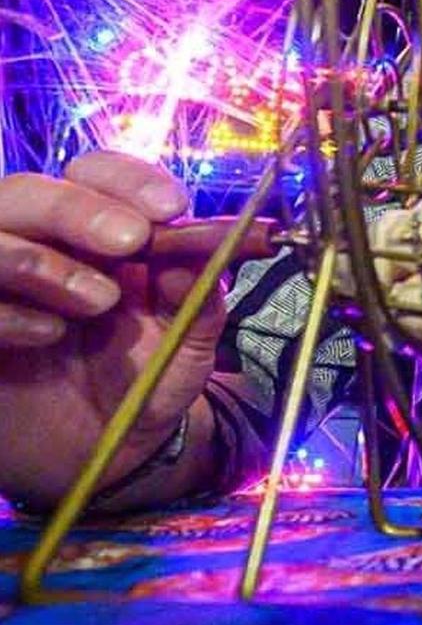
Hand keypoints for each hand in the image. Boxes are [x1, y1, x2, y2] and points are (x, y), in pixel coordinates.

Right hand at [0, 152, 259, 508]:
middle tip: (130, 240)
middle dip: (77, 209)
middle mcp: (39, 245)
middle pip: (26, 191)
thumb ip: (199, 292)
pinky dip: (7, 311)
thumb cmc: (147, 378)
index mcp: (99, 230)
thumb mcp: (190, 339)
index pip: (96, 172)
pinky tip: (49, 335)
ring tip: (100, 300)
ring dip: (44, 261)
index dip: (128, 180)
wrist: (106, 452)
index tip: (172, 207)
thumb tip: (200, 249)